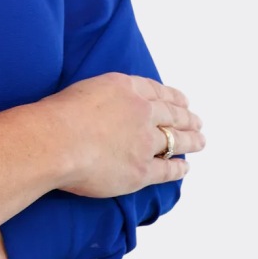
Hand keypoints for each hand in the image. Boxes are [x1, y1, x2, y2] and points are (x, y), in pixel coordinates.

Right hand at [46, 72, 201, 198]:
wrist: (57, 140)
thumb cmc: (59, 114)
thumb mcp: (87, 89)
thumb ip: (107, 96)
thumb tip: (110, 106)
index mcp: (127, 89)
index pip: (157, 92)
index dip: (173, 98)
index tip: (183, 101)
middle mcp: (142, 112)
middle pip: (173, 115)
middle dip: (187, 119)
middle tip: (197, 121)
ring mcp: (145, 142)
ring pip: (176, 141)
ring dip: (191, 141)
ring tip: (200, 141)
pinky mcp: (142, 170)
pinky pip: (167, 169)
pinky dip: (178, 169)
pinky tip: (185, 168)